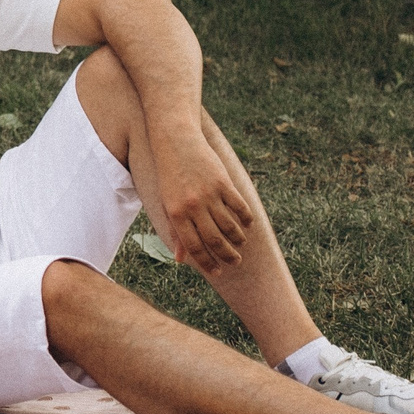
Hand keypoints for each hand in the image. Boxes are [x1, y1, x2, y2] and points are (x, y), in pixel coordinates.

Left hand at [152, 128, 255, 271]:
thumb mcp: (166, 203)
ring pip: (230, 225)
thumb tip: (181, 259)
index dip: (208, 263)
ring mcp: (209, 194)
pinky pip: (239, 206)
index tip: (218, 272)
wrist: (176, 141)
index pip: (195, 247)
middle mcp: (193, 206)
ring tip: (240, 244)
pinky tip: (247, 224)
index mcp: (175, 214)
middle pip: (215, 240)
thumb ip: (175, 231)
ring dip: (238, 238)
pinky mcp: (223, 182)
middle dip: (227, 255)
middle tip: (236, 262)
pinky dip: (246, 218)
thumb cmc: (168, 176)